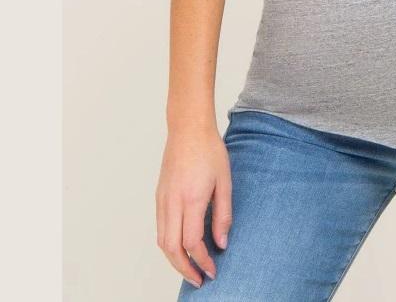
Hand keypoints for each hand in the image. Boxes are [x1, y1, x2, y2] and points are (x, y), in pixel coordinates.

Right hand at [156, 126, 231, 288]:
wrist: (188, 129)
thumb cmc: (209, 150)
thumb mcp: (225, 181)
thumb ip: (223, 214)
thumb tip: (221, 243)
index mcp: (191, 199)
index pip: (192, 243)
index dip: (202, 261)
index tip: (213, 271)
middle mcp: (172, 202)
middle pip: (171, 249)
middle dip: (185, 269)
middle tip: (200, 279)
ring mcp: (162, 200)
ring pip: (162, 241)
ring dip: (174, 260)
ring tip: (191, 268)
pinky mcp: (159, 196)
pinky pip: (160, 228)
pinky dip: (168, 244)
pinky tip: (181, 247)